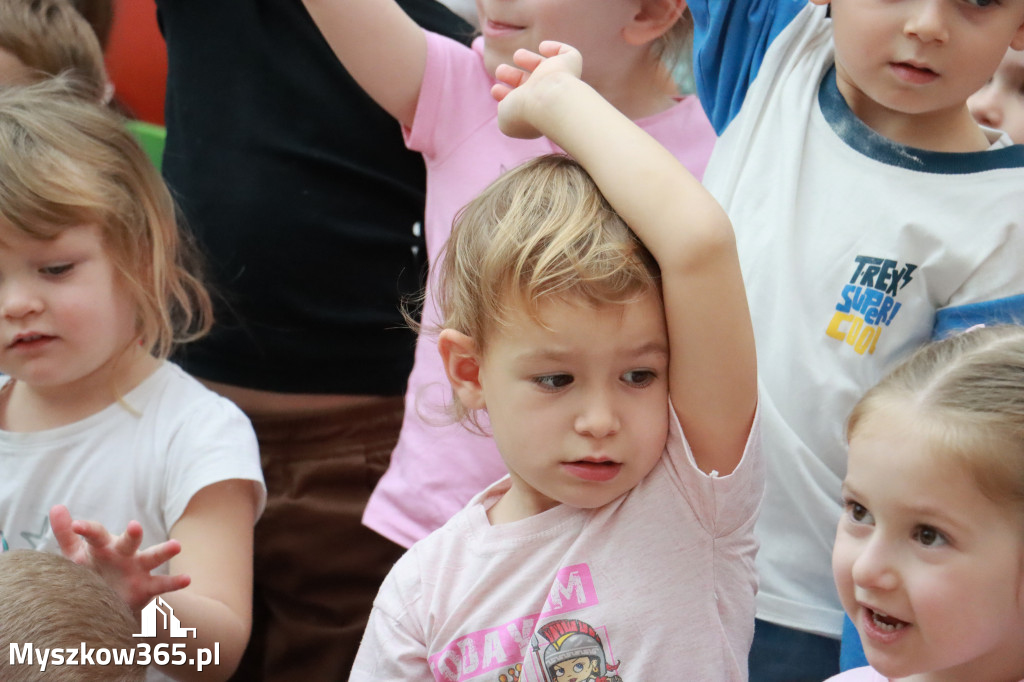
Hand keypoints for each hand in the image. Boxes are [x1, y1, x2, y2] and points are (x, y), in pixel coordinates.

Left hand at [49, 505, 190, 612]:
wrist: (109, 600)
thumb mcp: (76, 555)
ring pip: (153, 557)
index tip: (76, 525)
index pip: (95, 535)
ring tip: (177, 546)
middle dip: (132, 534)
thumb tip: (56, 507)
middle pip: (128, 541)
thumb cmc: (91, 572)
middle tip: (134, 526)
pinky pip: (163, 584)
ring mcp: (138, 569)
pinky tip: (187, 579)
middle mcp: (123, 554)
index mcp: (103, 547)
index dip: (86, 529)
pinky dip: (175, 582)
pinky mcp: (147, 587)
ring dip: (164, 551)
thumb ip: (66, 534)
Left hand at [492, 41, 582, 138]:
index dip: (506, 95)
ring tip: (517, 56)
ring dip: (530, 60)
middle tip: (500, 70)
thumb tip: (508, 103)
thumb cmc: (525, 113)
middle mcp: (550, 96)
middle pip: (532, 84)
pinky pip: (568, 54)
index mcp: (538, 113)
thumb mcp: (506, 121)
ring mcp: (561, 79)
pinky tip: (543, 47)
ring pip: (546, 68)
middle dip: (513, 76)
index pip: (523, 103)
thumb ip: (504, 113)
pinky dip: (557, 48)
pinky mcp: (571, 63)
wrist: (547, 101)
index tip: (494, 89)